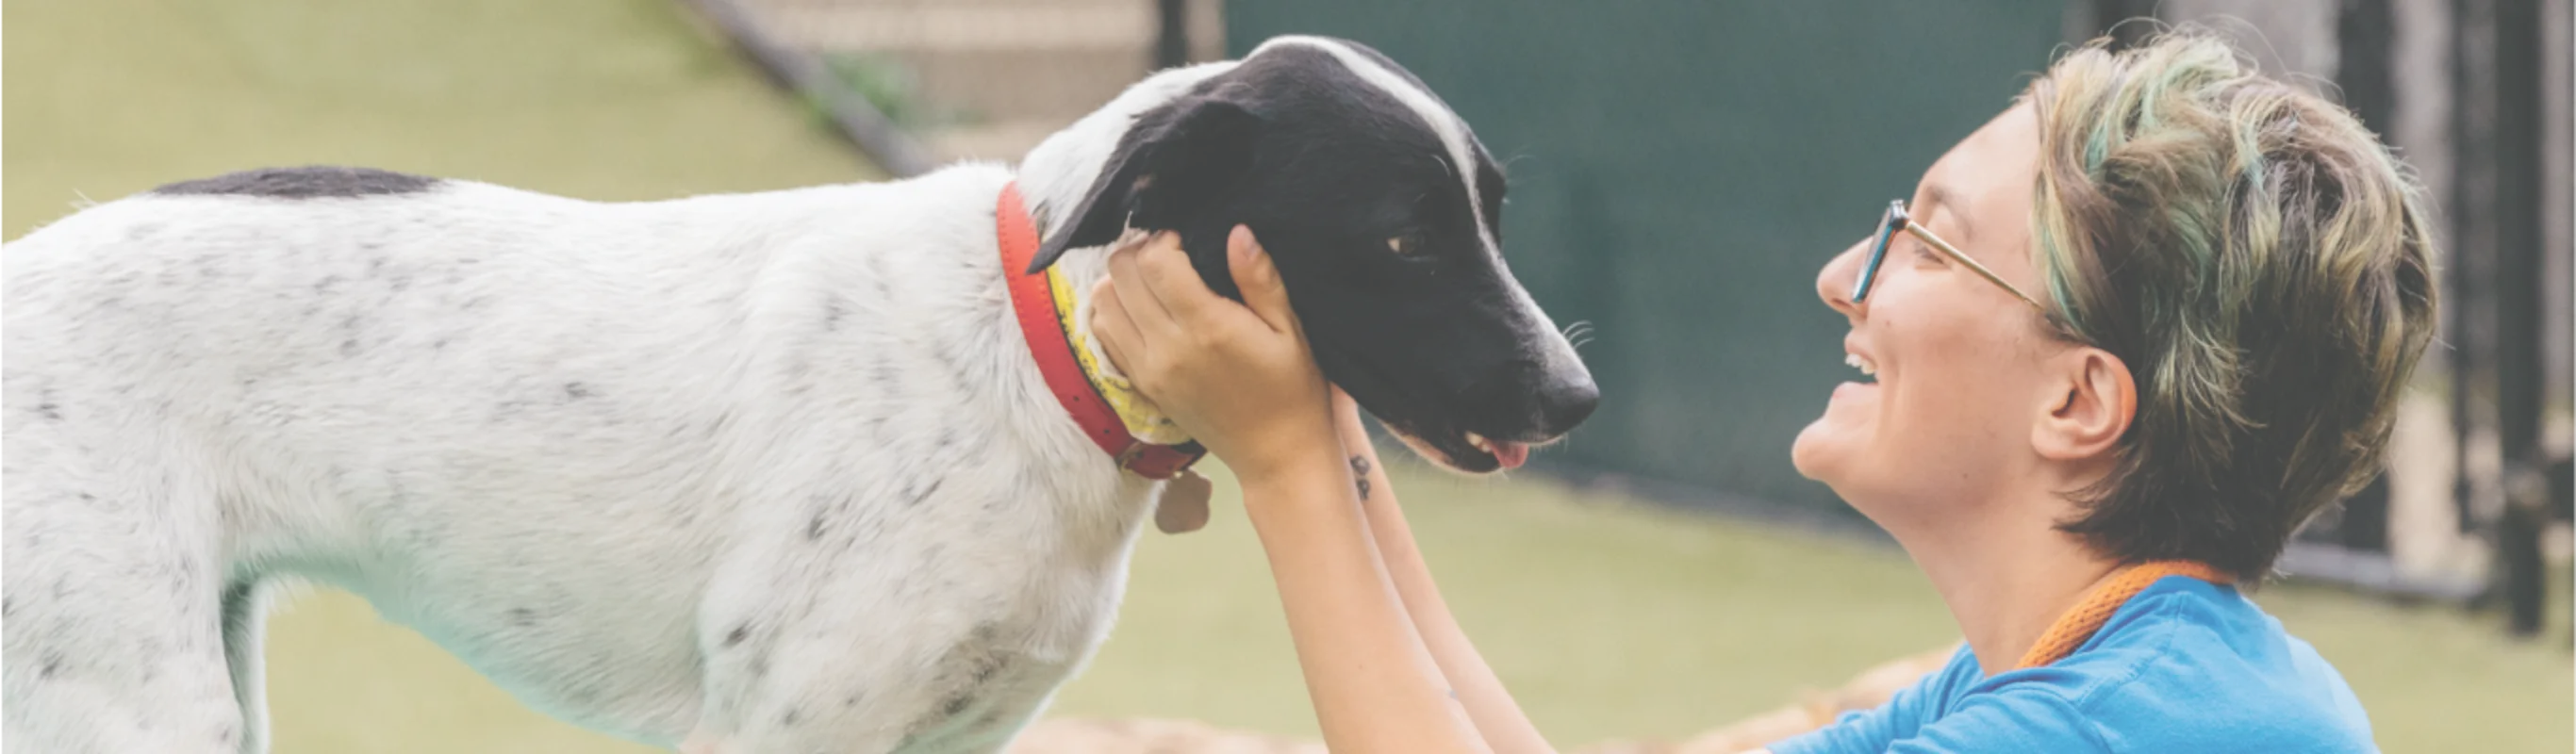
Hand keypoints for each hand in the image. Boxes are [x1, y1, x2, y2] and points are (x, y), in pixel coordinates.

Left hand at [1090, 226, 1337, 484]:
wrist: (1277, 454)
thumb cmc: (1293, 389)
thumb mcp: (1291, 329)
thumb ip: (1260, 279)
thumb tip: (1236, 232)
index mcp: (1208, 328)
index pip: (1154, 262)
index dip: (1165, 239)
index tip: (1187, 240)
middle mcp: (1168, 348)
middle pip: (1120, 275)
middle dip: (1140, 253)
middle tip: (1169, 255)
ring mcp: (1149, 369)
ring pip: (1103, 301)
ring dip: (1122, 281)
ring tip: (1155, 281)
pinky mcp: (1141, 385)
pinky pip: (1105, 334)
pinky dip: (1114, 311)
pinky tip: (1143, 309)